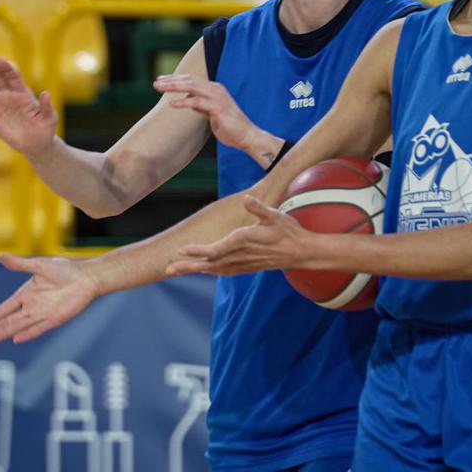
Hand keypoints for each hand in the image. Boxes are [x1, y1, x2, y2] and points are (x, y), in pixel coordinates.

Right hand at [0, 52, 56, 155]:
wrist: (35, 144)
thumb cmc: (45, 130)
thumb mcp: (50, 119)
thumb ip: (46, 107)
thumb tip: (46, 93)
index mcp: (24, 94)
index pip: (15, 78)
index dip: (8, 69)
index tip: (1, 61)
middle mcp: (11, 94)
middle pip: (0, 76)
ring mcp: (1, 101)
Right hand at [0, 254, 97, 343]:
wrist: (87, 277)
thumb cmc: (65, 269)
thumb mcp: (40, 265)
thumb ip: (20, 265)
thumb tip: (0, 255)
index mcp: (26, 293)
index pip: (4, 308)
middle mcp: (32, 306)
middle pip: (8, 320)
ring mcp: (43, 314)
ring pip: (19, 326)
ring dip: (5, 332)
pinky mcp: (55, 319)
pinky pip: (38, 328)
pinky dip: (28, 334)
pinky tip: (16, 339)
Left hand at [154, 73, 259, 152]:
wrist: (247, 136)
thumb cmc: (230, 127)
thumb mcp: (212, 112)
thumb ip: (201, 105)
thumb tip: (188, 100)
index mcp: (214, 89)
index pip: (191, 79)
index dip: (176, 79)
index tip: (161, 81)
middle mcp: (215, 89)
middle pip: (189, 80)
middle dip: (171, 80)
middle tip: (156, 83)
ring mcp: (217, 97)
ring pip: (191, 86)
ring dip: (174, 86)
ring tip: (159, 88)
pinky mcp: (218, 107)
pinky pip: (197, 102)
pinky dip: (183, 102)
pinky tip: (172, 104)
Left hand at [166, 195, 314, 276]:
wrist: (302, 252)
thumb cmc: (289, 231)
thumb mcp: (276, 215)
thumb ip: (260, 208)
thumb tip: (247, 199)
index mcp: (244, 241)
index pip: (216, 249)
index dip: (198, 251)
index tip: (182, 250)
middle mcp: (241, 255)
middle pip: (210, 263)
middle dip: (189, 266)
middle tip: (169, 269)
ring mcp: (244, 263)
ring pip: (215, 269)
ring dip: (196, 270)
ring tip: (178, 270)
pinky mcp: (248, 267)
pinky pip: (225, 271)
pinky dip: (211, 271)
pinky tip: (204, 270)